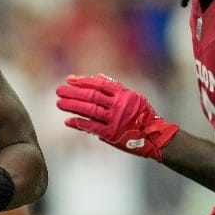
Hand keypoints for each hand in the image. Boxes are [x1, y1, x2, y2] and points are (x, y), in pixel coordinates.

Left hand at [55, 74, 179, 161]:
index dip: (83, 81)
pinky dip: (79, 123)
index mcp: (124, 95)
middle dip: (73, 92)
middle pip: (92, 96)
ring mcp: (115, 119)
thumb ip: (116, 88)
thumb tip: (98, 76)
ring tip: (59, 103)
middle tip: (59, 90)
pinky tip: (68, 120)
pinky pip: (92, 127)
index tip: (69, 79)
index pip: (100, 84)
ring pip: (89, 110)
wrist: (156, 137)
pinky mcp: (112, 133)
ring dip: (72, 106)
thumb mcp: (134, 98)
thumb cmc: (143, 116)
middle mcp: (119, 105)